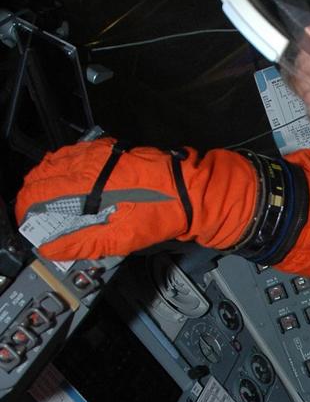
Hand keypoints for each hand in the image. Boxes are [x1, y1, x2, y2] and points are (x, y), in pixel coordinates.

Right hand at [14, 137, 259, 261]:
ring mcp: (98, 154)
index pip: (38, 193)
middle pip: (41, 176)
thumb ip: (83, 243)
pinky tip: (67, 184)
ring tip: (44, 203)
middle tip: (32, 217)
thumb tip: (51, 250)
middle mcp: (87, 163)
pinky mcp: (109, 151)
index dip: (26, 211)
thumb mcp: (121, 238)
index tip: (26, 225)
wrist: (191, 191)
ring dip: (44, 182)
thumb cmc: (160, 213)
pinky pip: (74, 155)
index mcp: (86, 184)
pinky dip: (62, 169)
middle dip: (31, 197)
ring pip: (55, 163)